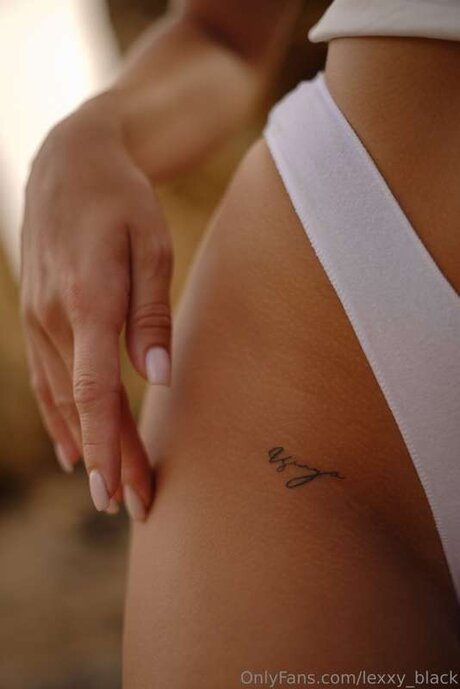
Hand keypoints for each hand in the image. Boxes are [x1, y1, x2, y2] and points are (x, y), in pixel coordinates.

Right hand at [20, 96, 172, 519]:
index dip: (110, 446)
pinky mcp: (37, 316)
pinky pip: (46, 377)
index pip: (95, 392)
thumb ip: (151, 312)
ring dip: (85, 445)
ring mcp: (39, 319)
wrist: (72, 162)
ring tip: (106, 488)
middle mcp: (54, 318)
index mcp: (88, 301)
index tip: (124, 491)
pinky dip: (60, 416)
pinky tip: (70, 445)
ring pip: (62, 398)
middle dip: (108, 459)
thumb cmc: (123, 201)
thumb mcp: (151, 244)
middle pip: (81, 406)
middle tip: (130, 507)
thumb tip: (158, 376)